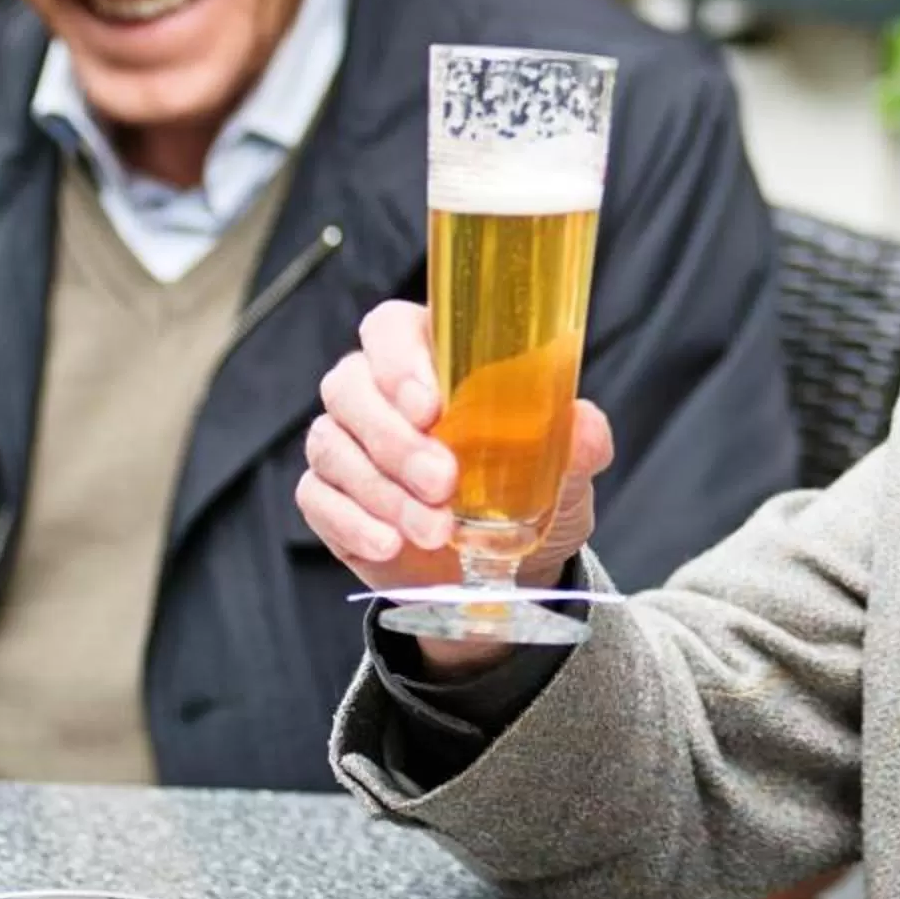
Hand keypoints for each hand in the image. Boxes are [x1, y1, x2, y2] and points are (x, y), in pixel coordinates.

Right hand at [301, 299, 612, 669]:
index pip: (391, 330)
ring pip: (333, 445)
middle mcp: (375, 390)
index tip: (431, 406)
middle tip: (442, 482)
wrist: (507, 568)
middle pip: (350, 387)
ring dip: (384, 491)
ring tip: (435, 531)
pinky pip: (317, 497)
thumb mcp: (565, 467)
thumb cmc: (528, 490)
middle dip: (396, 438)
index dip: (400, 361)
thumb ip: (576, 440)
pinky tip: (390, 544)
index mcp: (430, 357)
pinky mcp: (327, 495)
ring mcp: (345, 441)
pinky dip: (353, 522)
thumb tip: (582, 428)